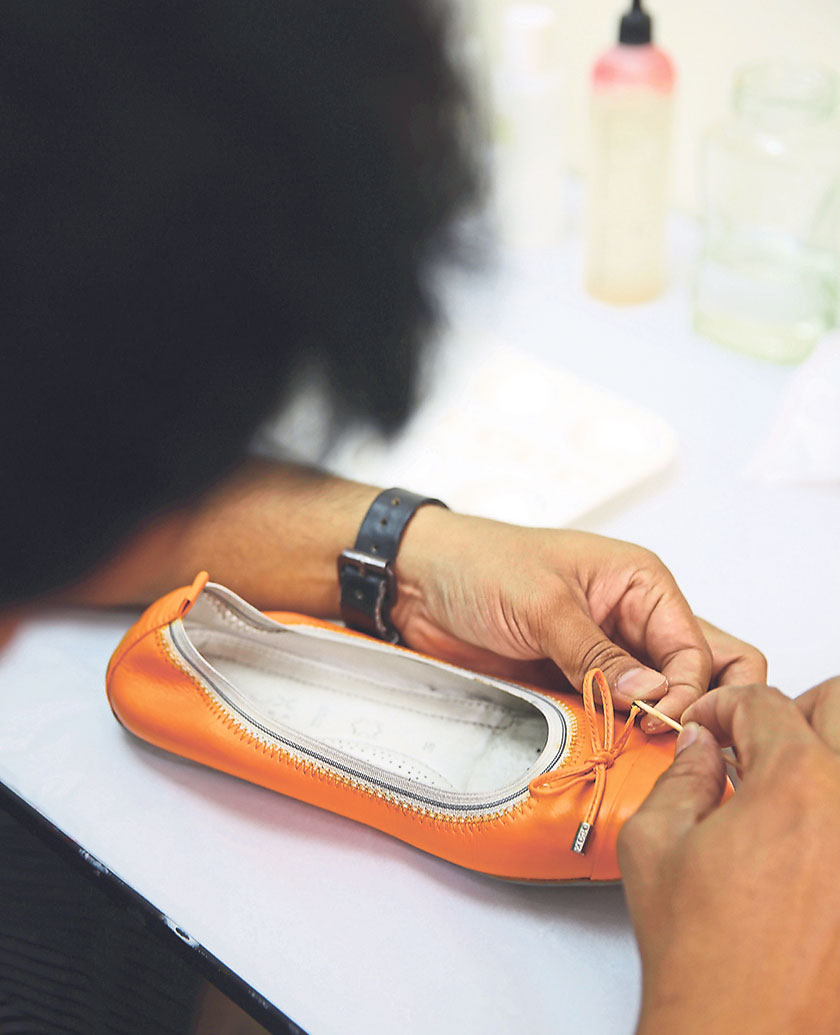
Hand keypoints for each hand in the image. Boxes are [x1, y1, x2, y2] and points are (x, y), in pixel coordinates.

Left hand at [393, 509, 765, 725]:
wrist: (419, 584)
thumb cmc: (480, 564)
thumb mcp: (543, 604)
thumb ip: (596, 654)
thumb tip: (652, 695)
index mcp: (642, 584)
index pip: (696, 648)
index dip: (687, 690)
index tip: (658, 721)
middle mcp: (634, 622)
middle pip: (700, 673)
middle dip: (696, 710)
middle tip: (669, 743)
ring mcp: (607, 659)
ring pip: (659, 703)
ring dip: (653, 732)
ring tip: (638, 758)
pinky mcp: (576, 687)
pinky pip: (613, 720)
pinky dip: (616, 740)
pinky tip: (608, 757)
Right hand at [619, 678, 839, 1034]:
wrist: (746, 1033)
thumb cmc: (706, 958)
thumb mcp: (656, 844)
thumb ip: (681, 776)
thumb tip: (700, 749)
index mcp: (798, 785)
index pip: (763, 703)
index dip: (721, 708)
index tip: (708, 728)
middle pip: (838, 704)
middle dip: (790, 712)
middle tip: (758, 743)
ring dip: (822, 756)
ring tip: (789, 788)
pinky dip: (833, 811)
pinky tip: (807, 839)